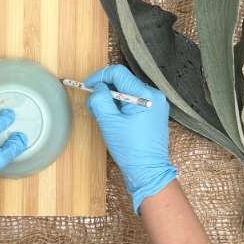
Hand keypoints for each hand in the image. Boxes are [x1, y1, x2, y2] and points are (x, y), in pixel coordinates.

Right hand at [84, 64, 175, 212]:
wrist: (148, 171)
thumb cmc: (130, 149)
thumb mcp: (108, 121)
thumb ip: (100, 99)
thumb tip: (97, 87)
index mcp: (145, 94)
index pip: (118, 72)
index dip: (99, 76)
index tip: (87, 87)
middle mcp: (154, 95)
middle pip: (123, 81)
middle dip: (105, 90)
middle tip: (93, 106)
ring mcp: (156, 104)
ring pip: (128, 91)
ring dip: (112, 99)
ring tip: (103, 116)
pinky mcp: (154, 114)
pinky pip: (135, 101)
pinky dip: (121, 106)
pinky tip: (115, 120)